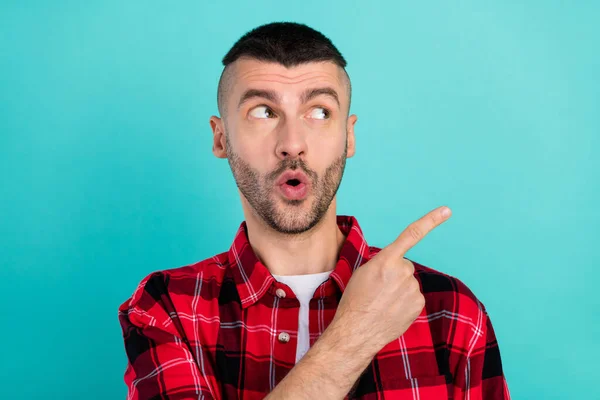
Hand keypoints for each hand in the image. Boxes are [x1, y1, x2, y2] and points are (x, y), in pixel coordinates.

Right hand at [329, 206, 451, 352]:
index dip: (430, 221)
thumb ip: (382, 261)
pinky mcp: (418, 303)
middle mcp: (403, 272)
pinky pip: (413, 297)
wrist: (357, 330)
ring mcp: (413, 289)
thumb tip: (395, 264)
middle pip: (404, 266)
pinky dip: (404, 302)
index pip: (411, 235)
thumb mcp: (363, 272)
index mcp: (386, 260)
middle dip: (394, 274)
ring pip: (408, 282)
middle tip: (377, 288)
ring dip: (398, 289)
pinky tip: (391, 310)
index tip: (446, 211)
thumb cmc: (355, 300)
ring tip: (382, 301)